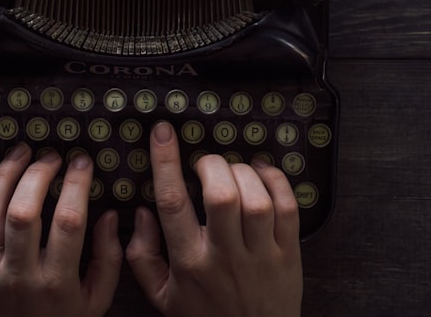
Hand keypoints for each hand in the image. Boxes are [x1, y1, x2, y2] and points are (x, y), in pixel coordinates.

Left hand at [0, 144, 123, 316]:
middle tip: (51, 155)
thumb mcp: (96, 301)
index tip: (83, 162)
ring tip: (21, 152)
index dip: (76, 184)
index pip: (68, 222)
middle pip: (24, 213)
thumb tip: (110, 216)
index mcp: (57, 283)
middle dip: (38, 174)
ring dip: (5, 175)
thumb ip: (108, 259)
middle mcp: (21, 275)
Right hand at [126, 122, 302, 316]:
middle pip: (221, 195)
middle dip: (211, 164)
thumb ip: (141, 256)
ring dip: (242, 172)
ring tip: (232, 170)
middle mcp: (225, 256)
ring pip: (256, 199)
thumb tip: (141, 214)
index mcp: (189, 263)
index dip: (166, 162)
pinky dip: (276, 181)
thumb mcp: (161, 297)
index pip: (173, 203)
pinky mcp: (288, 255)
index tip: (163, 134)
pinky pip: (288, 208)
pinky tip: (261, 174)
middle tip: (204, 162)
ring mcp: (260, 256)